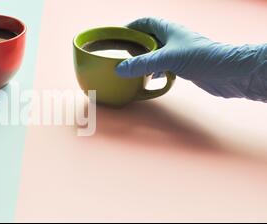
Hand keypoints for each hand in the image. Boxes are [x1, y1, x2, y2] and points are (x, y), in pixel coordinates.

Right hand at [116, 17, 266, 100]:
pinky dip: (152, 72)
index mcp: (168, 29)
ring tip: (128, 68)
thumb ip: (143, 64)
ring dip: (141, 61)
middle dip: (132, 46)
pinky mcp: (182, 66)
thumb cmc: (204, 57)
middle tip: (119, 55)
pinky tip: (147, 79)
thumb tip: (120, 69)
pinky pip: (161, 67)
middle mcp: (172, 39)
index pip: (144, 23)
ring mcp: (177, 53)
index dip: (129, 27)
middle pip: (146, 39)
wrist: (229, 73)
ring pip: (153, 54)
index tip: (116, 36)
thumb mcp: (168, 59)